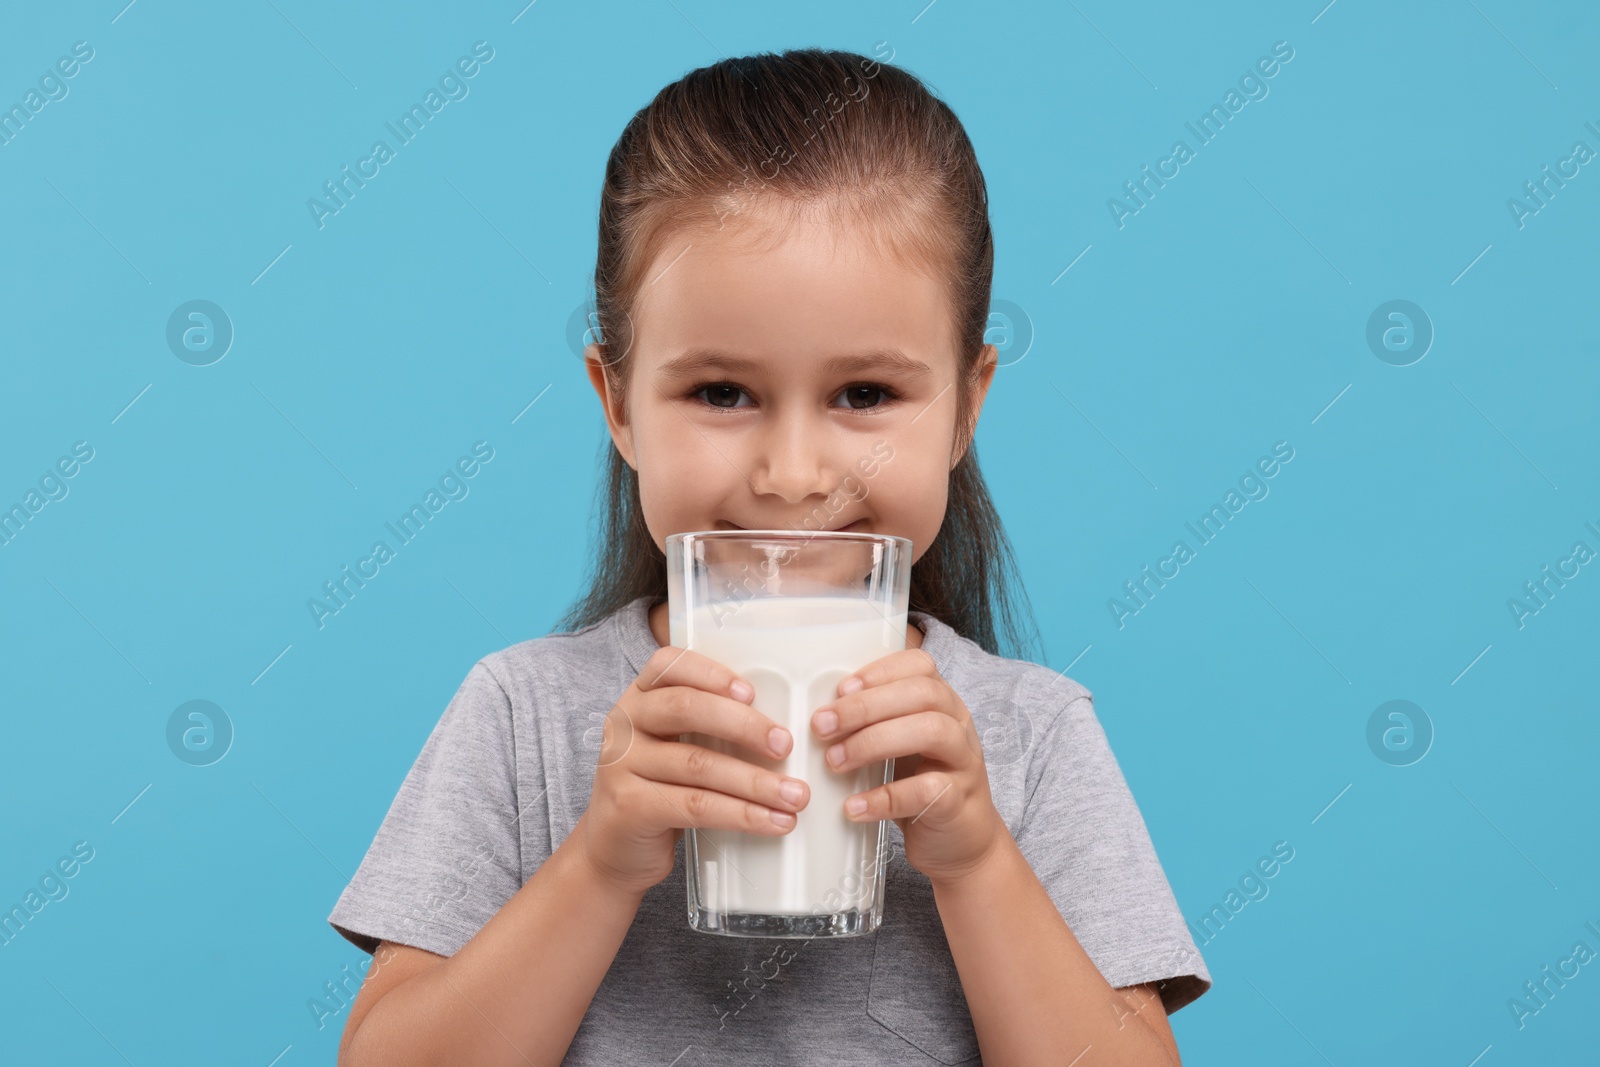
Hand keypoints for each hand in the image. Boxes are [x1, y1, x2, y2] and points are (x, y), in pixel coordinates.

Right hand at [576, 646, 812, 895]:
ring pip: (699, 764)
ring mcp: (622, 765)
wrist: (613, 850)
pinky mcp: (630, 807)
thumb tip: (782, 726)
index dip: (712, 674)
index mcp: (640, 698)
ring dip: (756, 782)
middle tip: (785, 745)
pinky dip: (742, 814)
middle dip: (745, 726)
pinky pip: (696, 806)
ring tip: (795, 796)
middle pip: (687, 708)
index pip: (669, 665)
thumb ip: (709, 727)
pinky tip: (772, 821)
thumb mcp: (673, 747)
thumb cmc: (659, 789)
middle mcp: (626, 724)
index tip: (751, 693)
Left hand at [810, 649, 1006, 885]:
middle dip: (865, 706)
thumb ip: (874, 724)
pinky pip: (927, 791)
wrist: (961, 844)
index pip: (920, 666)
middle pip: (922, 694)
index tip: (840, 689)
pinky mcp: (959, 802)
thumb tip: (820, 710)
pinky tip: (854, 806)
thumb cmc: (921, 786)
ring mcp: (964, 762)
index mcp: (943, 703)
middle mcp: (959, 725)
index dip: (879, 672)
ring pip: (930, 731)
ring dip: (874, 742)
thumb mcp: (900, 746)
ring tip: (834, 763)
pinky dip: (885, 797)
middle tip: (822, 726)